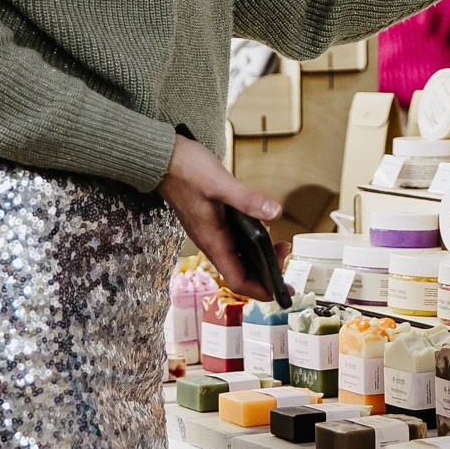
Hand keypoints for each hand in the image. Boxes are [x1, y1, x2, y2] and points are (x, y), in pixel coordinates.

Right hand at [159, 135, 282, 300]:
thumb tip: (275, 213)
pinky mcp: (212, 222)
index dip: (260, 290)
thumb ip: (247, 199)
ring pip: (238, 258)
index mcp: (213, 240)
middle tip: (285, 255)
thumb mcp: (221, 183)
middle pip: (240, 272)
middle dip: (266, 273)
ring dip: (260, 259)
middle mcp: (212, 241)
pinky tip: (263, 230)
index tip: (281, 289)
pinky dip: (251, 244)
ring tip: (280, 246)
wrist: (164, 159)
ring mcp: (211, 233)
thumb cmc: (186, 171)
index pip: (237, 279)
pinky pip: (234, 243)